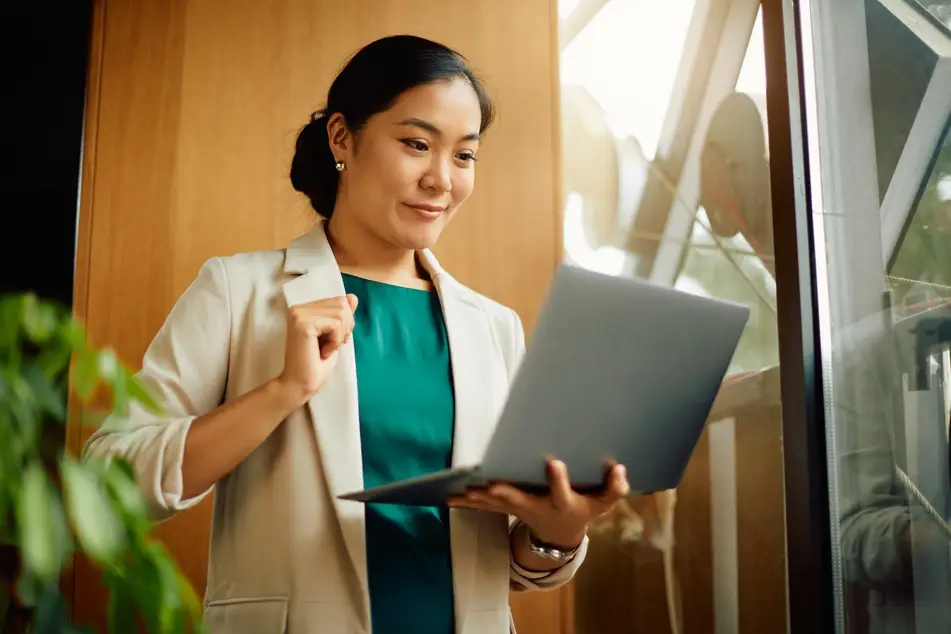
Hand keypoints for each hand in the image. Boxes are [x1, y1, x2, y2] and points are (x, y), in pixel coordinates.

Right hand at [277, 294, 358, 405]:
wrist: (299, 385)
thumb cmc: (316, 365)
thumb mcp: (335, 336)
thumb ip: (342, 316)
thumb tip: (353, 297)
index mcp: (305, 308)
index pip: (340, 301)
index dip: (345, 323)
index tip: (332, 341)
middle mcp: (298, 307)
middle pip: (342, 304)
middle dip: (345, 328)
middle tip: (330, 346)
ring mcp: (299, 314)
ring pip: (341, 313)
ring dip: (339, 336)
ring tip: (325, 349)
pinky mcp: (302, 323)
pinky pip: (335, 324)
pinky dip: (335, 341)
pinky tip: (322, 352)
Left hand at [448, 459, 629, 547]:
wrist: (561, 534)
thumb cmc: (583, 509)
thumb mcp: (603, 503)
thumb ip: (614, 488)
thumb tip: (620, 470)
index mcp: (562, 503)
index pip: (562, 491)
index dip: (559, 480)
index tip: (555, 463)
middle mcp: (538, 507)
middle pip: (520, 501)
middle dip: (506, 493)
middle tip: (490, 486)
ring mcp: (520, 509)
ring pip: (497, 504)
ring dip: (478, 499)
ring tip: (461, 491)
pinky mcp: (507, 507)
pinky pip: (485, 505)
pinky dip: (468, 501)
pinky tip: (448, 496)